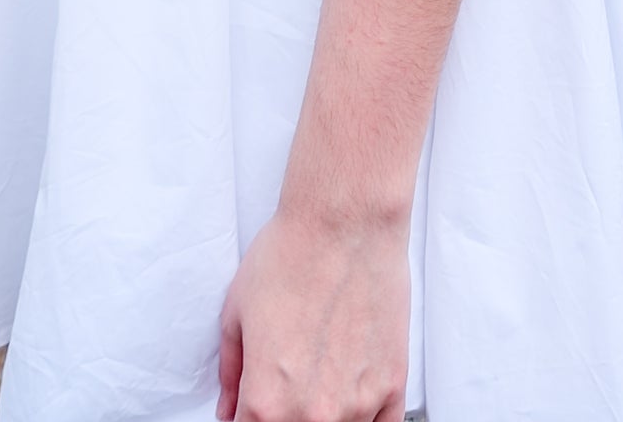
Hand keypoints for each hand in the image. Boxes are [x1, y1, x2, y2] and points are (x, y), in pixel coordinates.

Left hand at [216, 207, 409, 421]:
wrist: (345, 222)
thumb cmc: (292, 254)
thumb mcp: (236, 313)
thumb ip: (231, 373)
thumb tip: (230, 407)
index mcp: (266, 402)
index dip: (248, 420)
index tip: (253, 408)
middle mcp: (312, 415)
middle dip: (283, 414)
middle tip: (287, 379)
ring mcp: (357, 406)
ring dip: (324, 413)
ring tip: (321, 371)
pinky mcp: (392, 386)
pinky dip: (364, 417)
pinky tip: (352, 392)